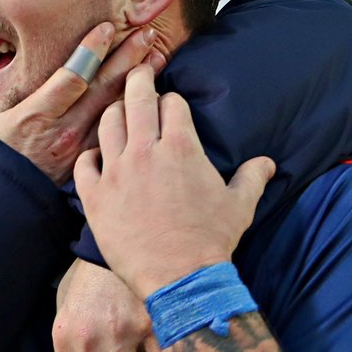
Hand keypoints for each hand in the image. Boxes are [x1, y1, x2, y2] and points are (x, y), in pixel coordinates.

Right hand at [0, 24, 163, 184]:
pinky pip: (114, 137)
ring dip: (137, 85)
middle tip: (148, 33)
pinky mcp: (86, 166)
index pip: (70, 78)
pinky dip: (132, 116)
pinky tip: (149, 103)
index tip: (109, 27)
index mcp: (34, 118)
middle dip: (126, 61)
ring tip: (158, 58)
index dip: (90, 51)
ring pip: (113, 112)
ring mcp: (77, 152)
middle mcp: (61, 133)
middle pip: (101, 91)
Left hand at [74, 70, 274, 299]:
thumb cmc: (211, 241)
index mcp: (182, 147)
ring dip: (114, 112)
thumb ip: (252, 178)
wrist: (179, 278)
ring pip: (107, 124)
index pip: (172, 104)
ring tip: (117, 111)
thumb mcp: (240, 206)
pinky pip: (84, 163)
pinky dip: (90, 155)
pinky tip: (96, 157)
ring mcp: (116, 173)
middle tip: (138, 73)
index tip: (172, 105)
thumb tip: (267, 163)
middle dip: (138, 80)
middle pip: (137, 98)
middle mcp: (145, 152)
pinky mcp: (95, 197)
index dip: (173, 101)